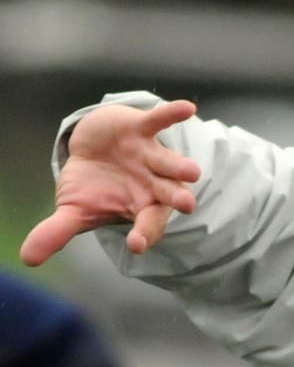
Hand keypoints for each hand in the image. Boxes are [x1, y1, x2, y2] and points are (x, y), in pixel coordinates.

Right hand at [20, 100, 200, 266]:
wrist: (93, 149)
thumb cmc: (92, 186)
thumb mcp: (74, 209)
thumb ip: (58, 232)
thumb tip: (28, 258)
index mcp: (140, 207)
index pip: (147, 224)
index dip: (144, 234)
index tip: (136, 245)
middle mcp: (153, 184)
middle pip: (168, 195)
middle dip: (177, 199)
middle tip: (187, 206)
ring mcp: (151, 156)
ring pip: (168, 163)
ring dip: (179, 166)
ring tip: (193, 171)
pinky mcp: (143, 130)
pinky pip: (159, 122)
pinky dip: (171, 114)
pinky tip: (187, 108)